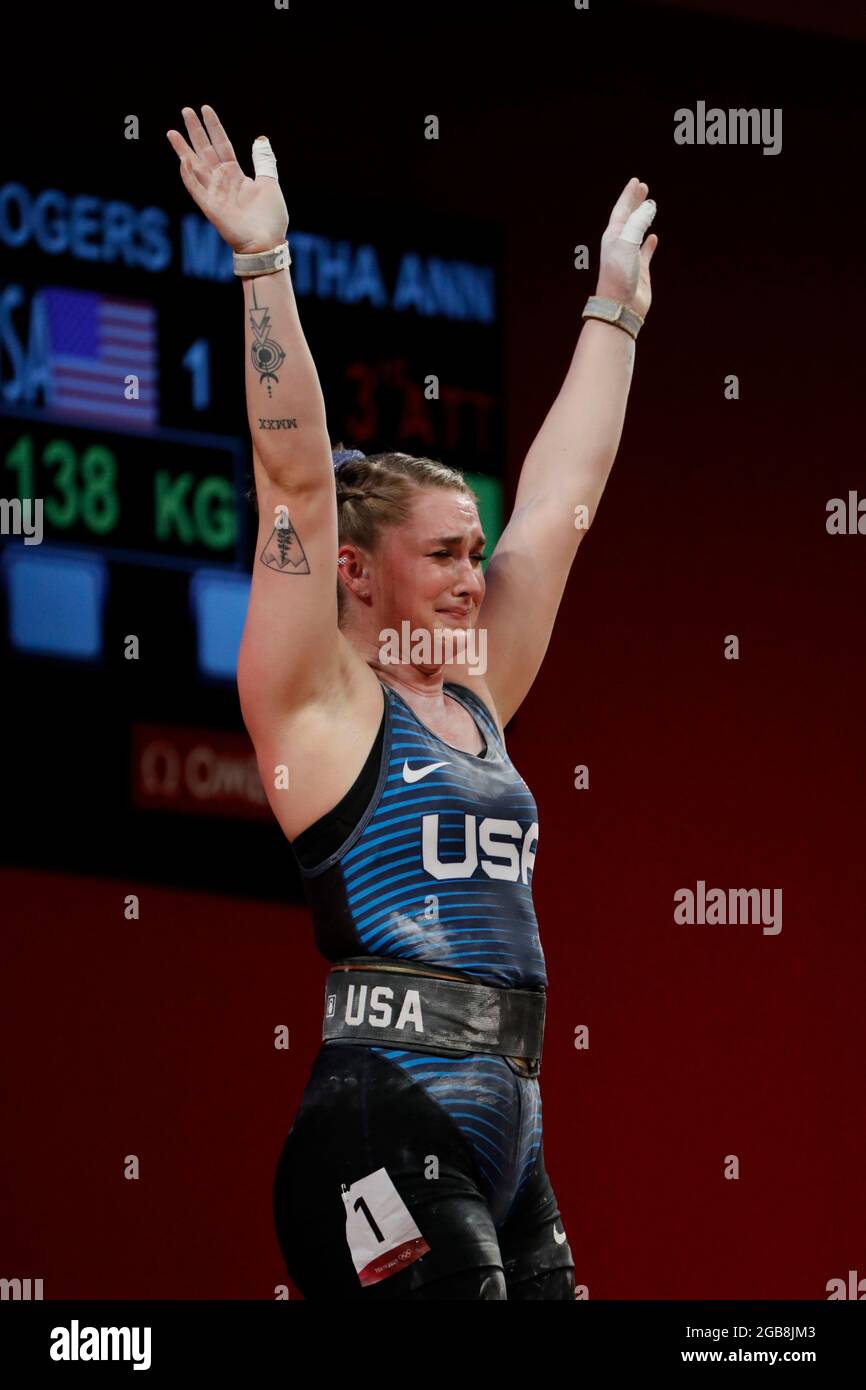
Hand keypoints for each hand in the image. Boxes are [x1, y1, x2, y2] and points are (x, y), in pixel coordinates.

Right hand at [166, 104, 288, 253]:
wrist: (267, 242)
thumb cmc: (270, 217)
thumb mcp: (269, 183)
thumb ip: (263, 161)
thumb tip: (260, 138)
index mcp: (235, 174)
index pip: (221, 144)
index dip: (214, 127)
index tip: (205, 108)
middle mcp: (222, 181)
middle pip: (205, 151)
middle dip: (195, 131)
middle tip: (185, 110)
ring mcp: (214, 193)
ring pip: (194, 167)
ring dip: (183, 150)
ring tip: (172, 132)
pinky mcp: (210, 207)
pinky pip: (196, 189)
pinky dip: (188, 176)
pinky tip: (183, 160)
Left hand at [595, 176, 658, 318]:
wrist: (620, 306)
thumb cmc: (619, 275)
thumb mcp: (627, 243)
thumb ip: (638, 222)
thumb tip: (650, 205)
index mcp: (613, 236)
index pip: (621, 210)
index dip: (628, 196)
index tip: (636, 182)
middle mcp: (620, 245)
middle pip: (628, 218)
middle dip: (635, 203)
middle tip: (644, 188)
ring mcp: (630, 257)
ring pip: (637, 233)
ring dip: (643, 220)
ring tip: (650, 208)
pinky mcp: (640, 270)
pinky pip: (645, 252)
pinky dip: (649, 243)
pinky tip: (653, 237)